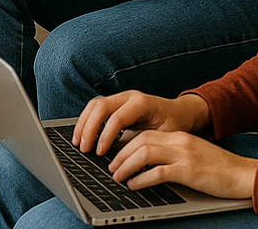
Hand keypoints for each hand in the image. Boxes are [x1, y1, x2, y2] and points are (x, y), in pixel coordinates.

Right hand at [73, 91, 208, 155]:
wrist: (179, 112)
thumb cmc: (174, 125)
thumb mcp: (164, 137)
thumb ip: (145, 145)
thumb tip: (127, 161)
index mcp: (141, 103)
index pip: (117, 117)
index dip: (105, 135)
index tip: (99, 152)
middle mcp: (128, 96)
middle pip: (101, 106)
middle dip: (89, 128)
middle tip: (83, 148)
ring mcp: (120, 97)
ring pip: (94, 104)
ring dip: (83, 123)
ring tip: (78, 142)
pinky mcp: (116, 102)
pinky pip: (96, 107)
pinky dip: (87, 120)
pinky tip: (83, 134)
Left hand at [108, 129, 257, 199]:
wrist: (244, 174)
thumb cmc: (219, 168)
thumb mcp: (193, 153)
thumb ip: (173, 153)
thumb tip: (149, 162)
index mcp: (178, 135)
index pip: (144, 133)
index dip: (126, 143)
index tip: (115, 153)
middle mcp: (178, 141)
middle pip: (140, 140)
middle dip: (121, 154)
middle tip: (110, 166)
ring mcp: (183, 155)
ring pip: (144, 153)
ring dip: (126, 165)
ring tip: (117, 176)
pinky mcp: (189, 171)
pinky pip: (158, 172)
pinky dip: (141, 178)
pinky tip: (134, 185)